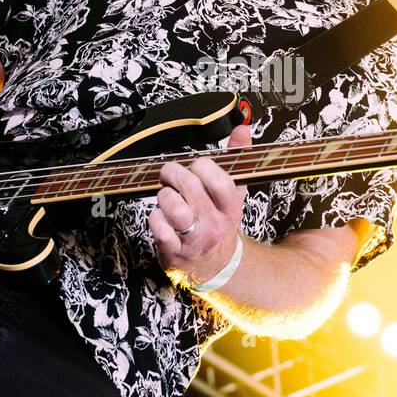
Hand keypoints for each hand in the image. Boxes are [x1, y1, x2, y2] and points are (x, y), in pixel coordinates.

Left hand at [148, 124, 251, 285]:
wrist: (215, 267)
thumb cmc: (219, 223)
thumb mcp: (233, 194)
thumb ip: (236, 160)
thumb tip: (242, 129)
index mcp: (231, 208)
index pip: (220, 181)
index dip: (203, 167)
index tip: (196, 167)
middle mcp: (215, 224)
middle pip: (191, 188)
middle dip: (174, 174)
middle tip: (169, 174)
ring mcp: (195, 240)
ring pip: (174, 208)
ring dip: (164, 196)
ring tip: (167, 198)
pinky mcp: (174, 252)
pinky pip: (159, 227)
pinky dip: (154, 218)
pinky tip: (160, 217)